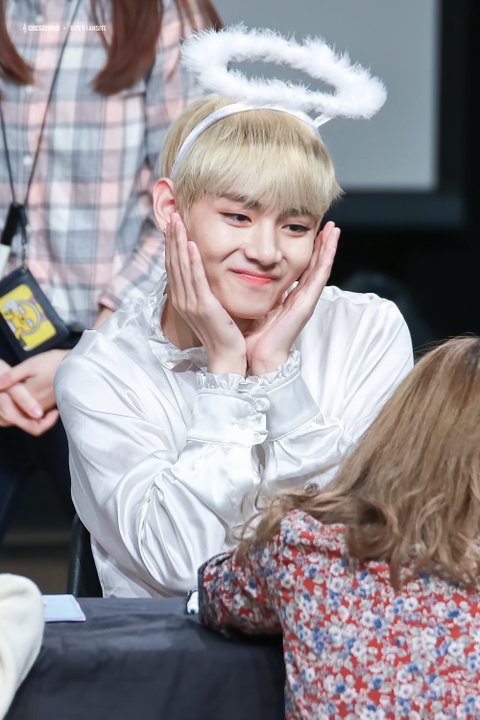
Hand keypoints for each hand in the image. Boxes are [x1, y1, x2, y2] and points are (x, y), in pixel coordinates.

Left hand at [0, 349, 67, 434]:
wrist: (77, 363)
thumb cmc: (54, 362)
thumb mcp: (30, 365)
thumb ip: (12, 376)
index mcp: (29, 396)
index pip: (9, 409)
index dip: (4, 404)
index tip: (4, 391)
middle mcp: (38, 406)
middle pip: (19, 415)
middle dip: (11, 407)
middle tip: (11, 393)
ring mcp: (46, 406)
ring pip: (28, 414)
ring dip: (22, 405)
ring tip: (22, 389)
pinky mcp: (52, 404)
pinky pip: (38, 410)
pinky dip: (31, 404)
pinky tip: (31, 391)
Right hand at [165, 214, 246, 374]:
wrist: (227, 355)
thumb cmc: (223, 332)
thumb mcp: (210, 306)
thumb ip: (205, 289)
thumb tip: (205, 273)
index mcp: (182, 299)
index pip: (173, 266)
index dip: (171, 245)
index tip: (172, 225)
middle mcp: (181, 300)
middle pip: (173, 263)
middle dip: (172, 238)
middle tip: (171, 215)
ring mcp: (190, 304)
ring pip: (181, 267)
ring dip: (179, 243)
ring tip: (177, 222)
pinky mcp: (203, 307)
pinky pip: (196, 280)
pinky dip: (192, 261)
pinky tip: (192, 245)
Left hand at [246, 221, 339, 374]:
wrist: (258, 356)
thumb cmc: (255, 338)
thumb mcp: (256, 308)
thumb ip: (256, 295)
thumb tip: (245, 279)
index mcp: (290, 299)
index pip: (303, 270)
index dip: (310, 252)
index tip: (314, 234)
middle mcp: (301, 298)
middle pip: (316, 266)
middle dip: (323, 245)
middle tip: (330, 225)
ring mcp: (306, 301)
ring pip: (321, 268)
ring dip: (329, 248)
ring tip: (335, 229)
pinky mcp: (306, 304)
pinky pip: (318, 277)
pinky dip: (326, 259)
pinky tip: (330, 245)